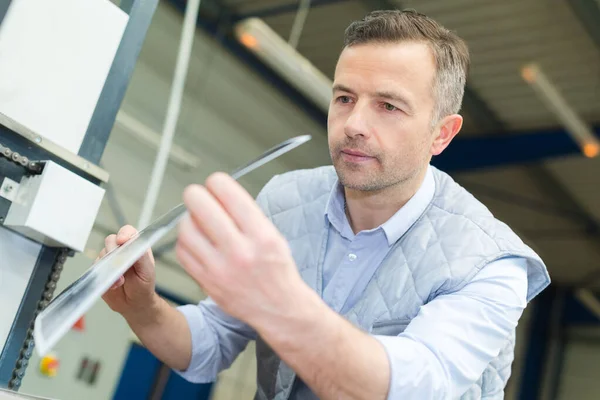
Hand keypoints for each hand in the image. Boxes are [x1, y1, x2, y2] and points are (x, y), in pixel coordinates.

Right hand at [99, 225, 157, 321]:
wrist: (134, 304)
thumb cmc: (144, 286)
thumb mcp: (147, 272)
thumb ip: (141, 257)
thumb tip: (134, 243)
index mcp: (136, 247)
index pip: (128, 232)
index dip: (124, 234)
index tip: (122, 241)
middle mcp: (122, 251)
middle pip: (111, 240)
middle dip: (113, 252)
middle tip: (120, 267)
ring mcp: (110, 260)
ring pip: (102, 254)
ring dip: (110, 267)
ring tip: (120, 282)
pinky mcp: (100, 270)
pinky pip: (96, 268)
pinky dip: (103, 276)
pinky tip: (113, 285)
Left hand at [175, 172, 308, 328]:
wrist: (279, 309)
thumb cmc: (277, 270)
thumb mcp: (274, 235)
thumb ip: (246, 214)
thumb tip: (218, 191)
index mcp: (261, 235)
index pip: (226, 191)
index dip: (216, 182)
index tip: (215, 184)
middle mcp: (239, 251)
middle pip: (199, 204)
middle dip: (197, 195)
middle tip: (199, 197)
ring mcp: (219, 268)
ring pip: (186, 227)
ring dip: (189, 218)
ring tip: (198, 221)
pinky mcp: (206, 281)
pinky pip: (182, 251)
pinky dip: (186, 240)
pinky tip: (196, 241)